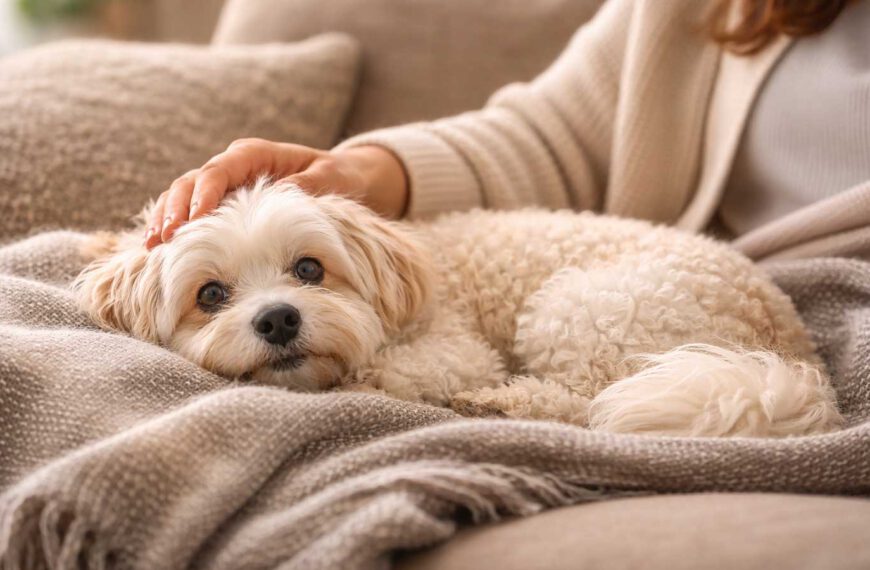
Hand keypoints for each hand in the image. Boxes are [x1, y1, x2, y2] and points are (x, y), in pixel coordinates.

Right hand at [144, 139, 408, 248]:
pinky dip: (175, 231)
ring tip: (152, 248)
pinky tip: (160, 255)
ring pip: (183, 200)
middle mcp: (233, 168)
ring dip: (166, 221)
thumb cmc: (337, 175)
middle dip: (174, 210)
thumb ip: (308, 186)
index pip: (220, 170)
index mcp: (255, 155)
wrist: (340, 178)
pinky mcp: (221, 206)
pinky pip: (191, 216)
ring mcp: (224, 188)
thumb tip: (284, 192)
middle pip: (191, 184)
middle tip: (163, 238)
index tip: (195, 217)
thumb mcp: (331, 177)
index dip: (204, 193)